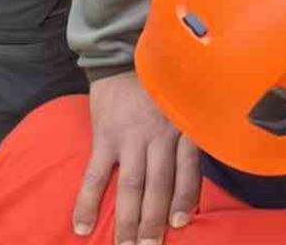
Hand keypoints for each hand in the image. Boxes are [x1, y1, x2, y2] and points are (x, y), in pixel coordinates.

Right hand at [74, 72, 199, 244]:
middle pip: (159, 184)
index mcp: (184, 128)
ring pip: (131, 185)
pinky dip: (88, 202)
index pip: (188, 169)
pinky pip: (95, 176)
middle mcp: (160, 135)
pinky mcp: (104, 137)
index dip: (184, 197)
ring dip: (128, 218)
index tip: (180, 223)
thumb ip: (193, 133)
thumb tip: (202, 169)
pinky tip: (83, 226)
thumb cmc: (161, 89)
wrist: (123, 60)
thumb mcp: (186, 105)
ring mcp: (131, 137)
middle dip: (155, 219)